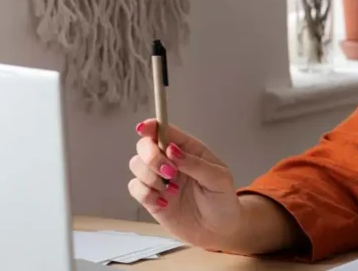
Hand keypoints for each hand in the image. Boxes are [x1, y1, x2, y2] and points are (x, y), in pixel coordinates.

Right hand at [129, 119, 242, 249]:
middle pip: (144, 146)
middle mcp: (170, 161)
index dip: (151, 127)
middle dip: (152, 157)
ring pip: (136, 165)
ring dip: (150, 176)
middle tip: (170, 172)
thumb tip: (172, 149)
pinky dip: (146, 194)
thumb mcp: (218, 178)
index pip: (165, 131)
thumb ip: (195, 163)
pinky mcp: (151, 198)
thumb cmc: (222, 200)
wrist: (219, 230)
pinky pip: (135, 188)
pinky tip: (165, 202)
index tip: (143, 129)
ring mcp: (159, 179)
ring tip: (172, 190)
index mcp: (188, 150)